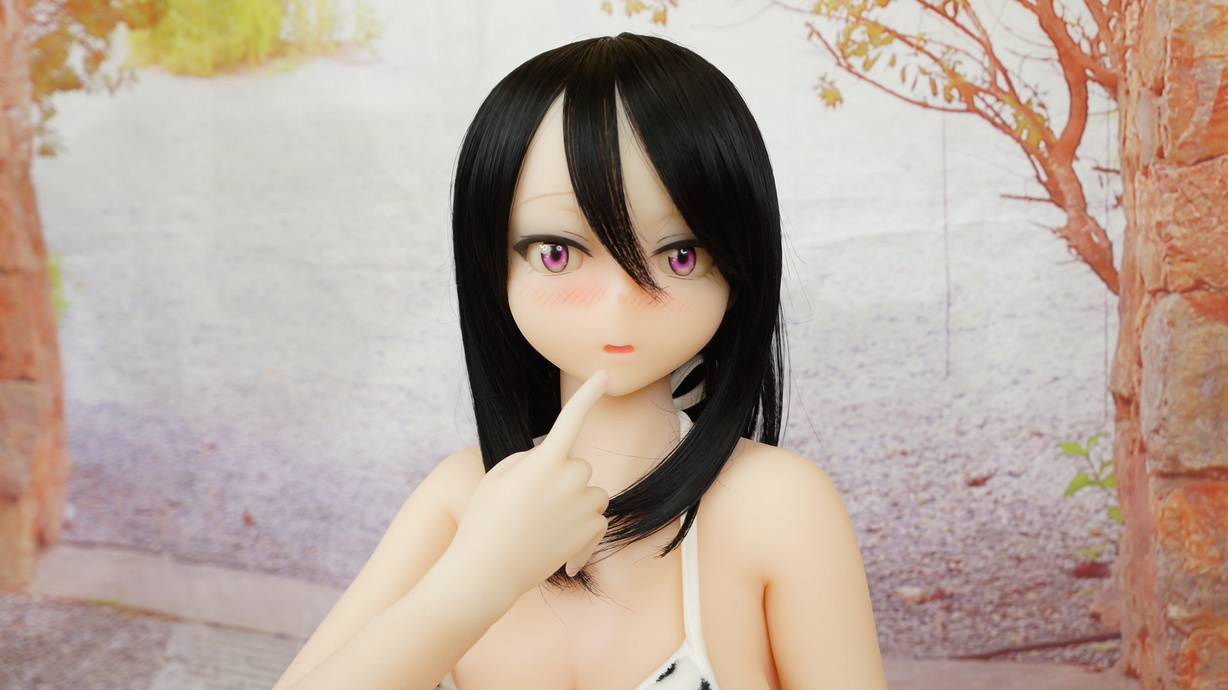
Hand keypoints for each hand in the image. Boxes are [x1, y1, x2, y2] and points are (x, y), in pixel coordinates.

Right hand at [449, 371, 609, 595]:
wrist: (486, 572)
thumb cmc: (484, 521)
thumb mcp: (497, 477)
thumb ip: (530, 460)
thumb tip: (554, 462)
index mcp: (545, 460)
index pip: (571, 418)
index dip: (588, 394)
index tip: (604, 375)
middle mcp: (571, 478)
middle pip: (579, 466)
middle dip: (563, 479)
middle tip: (532, 504)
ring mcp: (585, 506)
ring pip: (591, 493)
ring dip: (575, 504)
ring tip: (542, 527)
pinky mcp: (593, 531)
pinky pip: (596, 521)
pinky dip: (581, 534)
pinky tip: (556, 551)